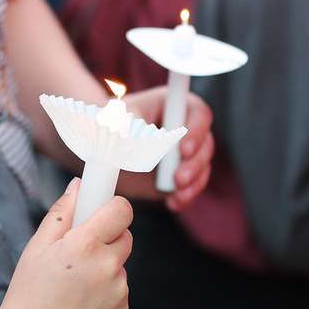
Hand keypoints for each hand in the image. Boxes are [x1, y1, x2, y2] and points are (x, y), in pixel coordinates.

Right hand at [0, 180, 131, 308]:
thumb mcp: (37, 246)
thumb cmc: (29, 294)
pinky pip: (120, 288)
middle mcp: (107, 267)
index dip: (112, 206)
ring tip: (75, 281)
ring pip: (120, 263)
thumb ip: (62, 211)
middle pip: (125, 235)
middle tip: (80, 249)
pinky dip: (106, 289)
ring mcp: (118, 291)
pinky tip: (82, 299)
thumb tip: (79, 186)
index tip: (103, 209)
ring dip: (105, 265)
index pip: (122, 210)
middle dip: (107, 236)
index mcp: (84, 245)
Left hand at [119, 87, 213, 211]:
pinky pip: (193, 186)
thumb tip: (133, 135)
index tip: (183, 150)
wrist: (102, 154)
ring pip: (203, 166)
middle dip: (195, 163)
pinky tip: (173, 202)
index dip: (196, 130)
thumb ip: (130, 125)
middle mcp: (185, 128)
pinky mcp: (180, 175)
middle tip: (178, 178)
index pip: (198, 112)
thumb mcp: (118, 122)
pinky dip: (185, 196)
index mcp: (172, 106)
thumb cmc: (110, 128)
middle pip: (206, 143)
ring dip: (194, 182)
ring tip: (176, 192)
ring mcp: (185, 153)